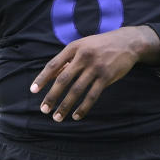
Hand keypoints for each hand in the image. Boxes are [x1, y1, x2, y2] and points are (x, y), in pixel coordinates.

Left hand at [30, 26, 158, 121]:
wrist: (126, 42)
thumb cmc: (99, 45)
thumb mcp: (82, 46)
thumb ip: (67, 60)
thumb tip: (52, 76)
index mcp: (73, 48)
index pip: (53, 65)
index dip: (42, 78)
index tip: (33, 91)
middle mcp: (83, 57)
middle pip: (63, 79)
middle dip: (52, 96)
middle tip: (44, 109)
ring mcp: (95, 67)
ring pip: (77, 90)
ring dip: (65, 105)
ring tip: (57, 117)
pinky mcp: (107, 77)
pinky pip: (92, 96)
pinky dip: (83, 107)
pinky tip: (76, 116)